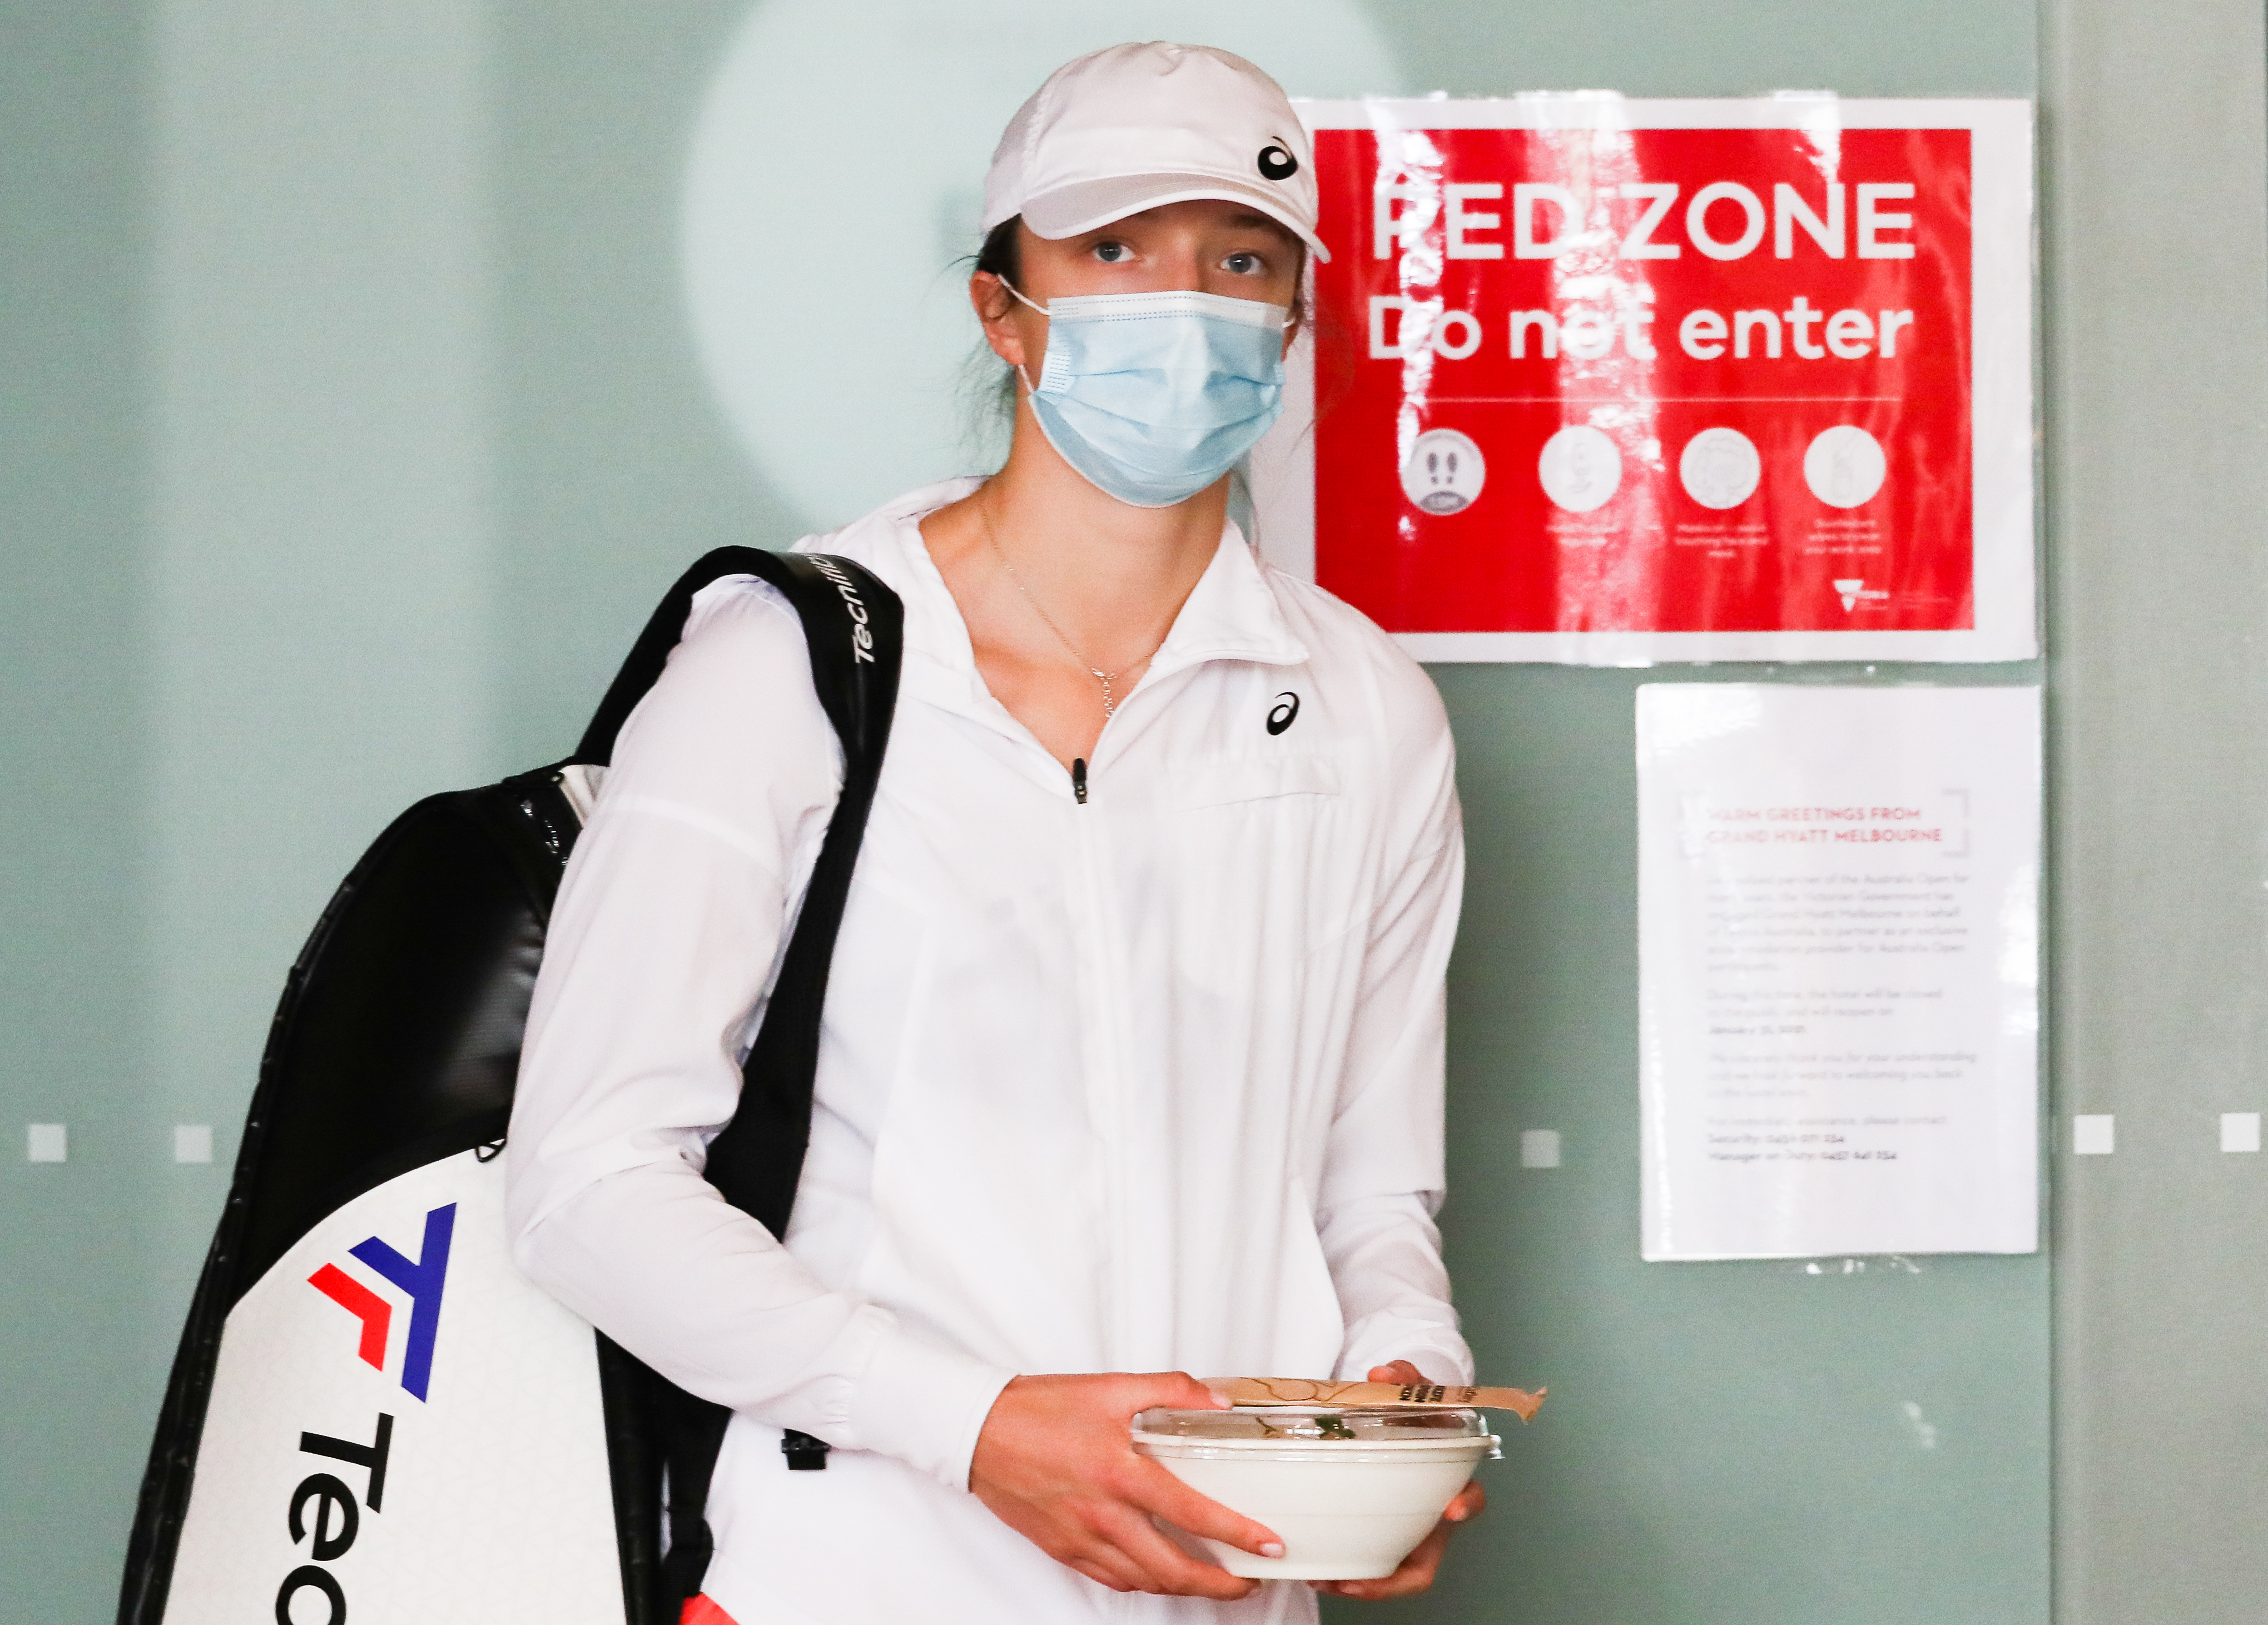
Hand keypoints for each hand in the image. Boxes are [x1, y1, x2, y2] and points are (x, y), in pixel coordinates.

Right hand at [970, 1371, 1282, 1597]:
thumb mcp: (1110, 1387)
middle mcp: (1104, 1515)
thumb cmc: (1039, 1409)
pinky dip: (1142, 1583)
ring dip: (1185, 1587)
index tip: (1268, 1546)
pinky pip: (1112, 1578)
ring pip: (1145, 1581)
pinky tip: (1157, 1575)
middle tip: (1249, 1581)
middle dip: (1220, 1583)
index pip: (1193, 1514)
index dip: (1237, 1534)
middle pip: (1173, 1569)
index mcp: (1120, 1473)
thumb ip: (1169, 1391)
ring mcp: (1082, 1538)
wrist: (979, 1432)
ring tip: (1213, 1581)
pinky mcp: (1063, 1548)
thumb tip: (1216, 1399)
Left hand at [1310, 1361, 1484, 1600]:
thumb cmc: (1414, 1410)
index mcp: (1450, 1478)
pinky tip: (1318, 1573)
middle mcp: (1434, 1513)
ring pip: (1396, 1571)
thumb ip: (1405, 1378)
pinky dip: (1349, 1571)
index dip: (1466, 1505)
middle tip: (1356, 1581)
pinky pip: (1372, 1564)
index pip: (1471, 1495)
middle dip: (1394, 1580)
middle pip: (1427, 1557)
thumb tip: (1383, 1373)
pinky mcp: (1386, 1536)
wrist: (1405, 1420)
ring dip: (1364, 1584)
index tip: (1453, 1509)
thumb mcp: (1413, 1389)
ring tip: (1326, 1581)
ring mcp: (1411, 1529)